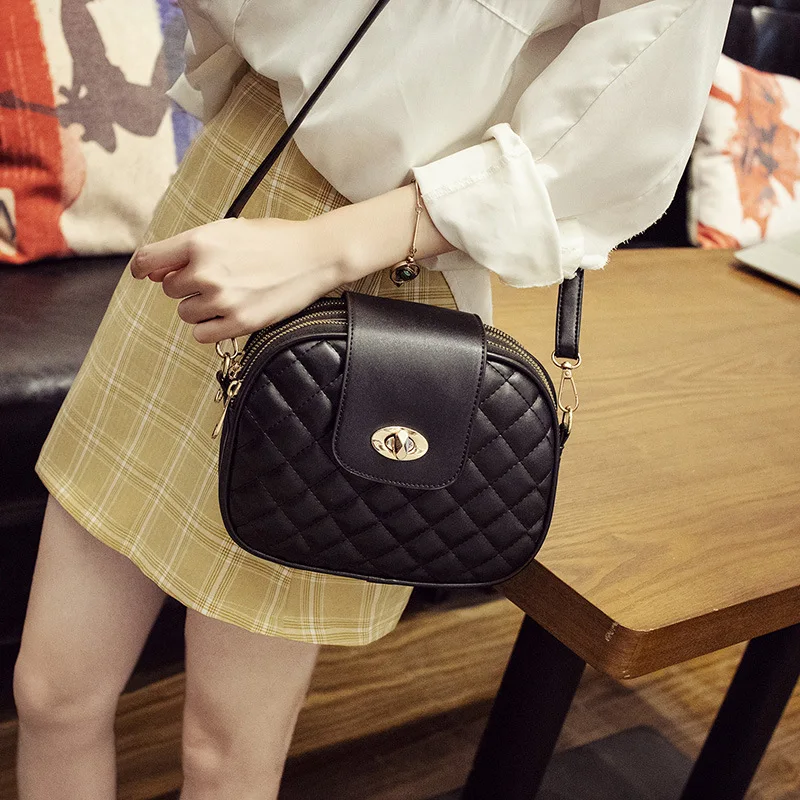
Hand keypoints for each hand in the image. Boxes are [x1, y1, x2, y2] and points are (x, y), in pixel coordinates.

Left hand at [130, 217, 344, 343]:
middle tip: (216, 277)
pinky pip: (202, 335)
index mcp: (200, 242)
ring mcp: (223, 300)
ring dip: (199, 307)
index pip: (148, 260)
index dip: (144, 268)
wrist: (314, 256)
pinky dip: (210, 327)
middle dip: (186, 285)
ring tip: (227, 294)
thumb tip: (152, 272)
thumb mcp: (228, 230)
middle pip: (170, 289)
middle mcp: (206, 272)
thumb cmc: (274, 239)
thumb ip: (188, 249)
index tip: (146, 274)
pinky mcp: (240, 322)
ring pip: (185, 313)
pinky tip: (228, 313)